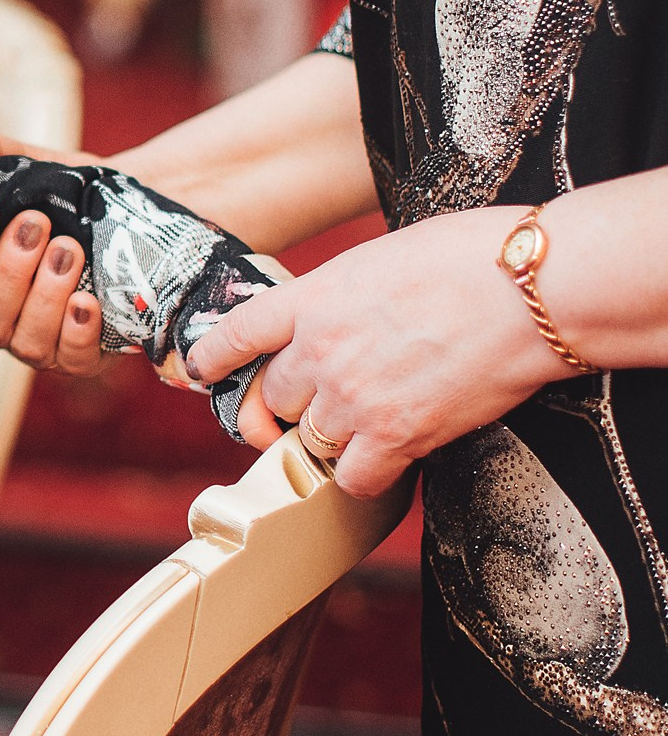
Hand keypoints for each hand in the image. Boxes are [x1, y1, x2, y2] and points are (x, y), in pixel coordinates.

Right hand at [0, 120, 107, 371]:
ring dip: (44, 298)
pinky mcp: (87, 354)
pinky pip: (73, 361)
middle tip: (34, 227)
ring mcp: (45, 343)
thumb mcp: (34, 168)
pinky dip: (77, 332)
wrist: (147, 205)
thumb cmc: (76, 194)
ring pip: (27, 345)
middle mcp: (6, 322)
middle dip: (7, 278)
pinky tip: (88, 300)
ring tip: (69, 248)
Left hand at [185, 207, 561, 495]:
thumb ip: (346, 294)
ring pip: (310, 442)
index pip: (237, 334)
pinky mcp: (394, 435)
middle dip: (295, 404)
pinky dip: (366, 476)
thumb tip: (346, 316)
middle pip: (275, 398)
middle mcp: (319, 349)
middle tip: (326, 403)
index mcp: (313, 297)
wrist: (528, 288)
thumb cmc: (473, 257)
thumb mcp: (383, 257)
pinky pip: (352, 478)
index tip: (206, 371)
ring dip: (334, 439)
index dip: (214, 358)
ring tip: (369, 426)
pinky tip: (389, 459)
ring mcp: (352, 397)